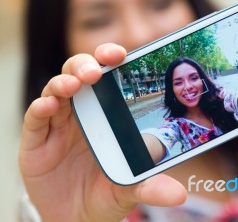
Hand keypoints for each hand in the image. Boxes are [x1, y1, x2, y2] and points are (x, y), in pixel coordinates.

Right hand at [19, 43, 185, 220]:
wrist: (77, 216)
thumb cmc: (106, 191)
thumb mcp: (132, 189)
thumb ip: (152, 188)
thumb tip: (179, 195)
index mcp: (106, 113)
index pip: (108, 77)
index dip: (110, 60)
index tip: (121, 54)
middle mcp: (82, 111)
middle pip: (79, 74)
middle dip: (86, 65)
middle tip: (97, 70)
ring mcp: (58, 124)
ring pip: (56, 89)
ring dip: (64, 82)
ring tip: (75, 84)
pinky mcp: (37, 140)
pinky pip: (36, 118)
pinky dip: (41, 107)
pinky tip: (49, 104)